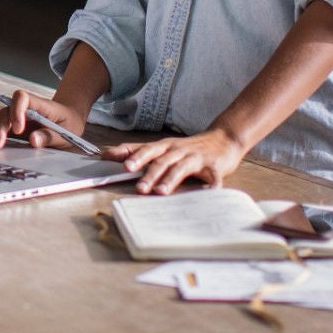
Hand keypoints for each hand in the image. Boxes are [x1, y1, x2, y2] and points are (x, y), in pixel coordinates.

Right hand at [0, 90, 90, 151]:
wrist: (67, 117)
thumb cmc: (67, 123)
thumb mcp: (66, 132)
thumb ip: (50, 136)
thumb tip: (33, 140)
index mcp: (38, 104)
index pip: (22, 98)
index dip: (17, 111)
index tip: (19, 130)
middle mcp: (21, 107)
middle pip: (4, 110)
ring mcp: (12, 114)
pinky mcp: (7, 122)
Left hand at [111, 128, 245, 193]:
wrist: (223, 139)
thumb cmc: (188, 147)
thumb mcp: (163, 146)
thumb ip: (138, 150)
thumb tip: (108, 154)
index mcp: (164, 146)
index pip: (145, 149)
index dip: (132, 156)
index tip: (119, 165)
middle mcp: (178, 150)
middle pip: (161, 160)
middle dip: (149, 173)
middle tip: (139, 187)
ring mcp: (196, 157)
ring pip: (181, 168)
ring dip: (170, 180)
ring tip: (160, 192)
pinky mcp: (214, 167)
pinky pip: (213, 177)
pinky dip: (211, 186)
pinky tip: (208, 193)